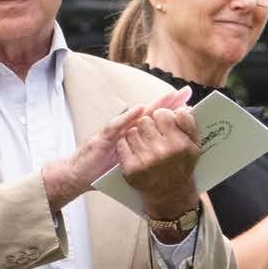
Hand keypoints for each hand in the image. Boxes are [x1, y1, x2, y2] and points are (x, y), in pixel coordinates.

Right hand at [40, 87, 195, 212]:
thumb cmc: (101, 170)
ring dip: (152, 106)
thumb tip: (163, 154)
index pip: (155, 121)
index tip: (189, 103)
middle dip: (168, 103)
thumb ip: (142, 153)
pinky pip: (116, 126)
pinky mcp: (102, 138)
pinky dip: (128, 118)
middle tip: (185, 92)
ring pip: (136, 116)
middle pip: (150, 113)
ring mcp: (114, 132)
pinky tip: (139, 110)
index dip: (171, 112)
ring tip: (169, 97)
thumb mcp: (128, 162)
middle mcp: (125, 130)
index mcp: (134, 135)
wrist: (78, 176)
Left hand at [117, 95, 201, 219]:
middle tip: (152, 133)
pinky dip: (125, 144)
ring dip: (135, 133)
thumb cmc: (182, 166)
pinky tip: (134, 149)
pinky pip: (122, 144)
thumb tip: (181, 106)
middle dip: (148, 123)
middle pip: (145, 120)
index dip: (161, 115)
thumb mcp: (194, 146)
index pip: (163, 114)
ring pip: (132, 130)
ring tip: (143, 142)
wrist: (169, 194)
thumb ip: (189, 124)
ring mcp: (145, 160)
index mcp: (179, 143)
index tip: (162, 121)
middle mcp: (162, 152)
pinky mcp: (131, 169)